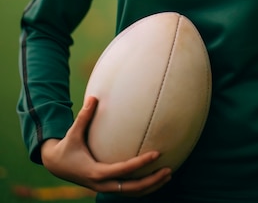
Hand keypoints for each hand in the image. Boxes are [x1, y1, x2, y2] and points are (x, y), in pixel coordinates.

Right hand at [41, 96, 171, 196]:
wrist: (55, 165)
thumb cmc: (67, 146)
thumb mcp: (74, 132)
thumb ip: (84, 116)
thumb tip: (93, 97)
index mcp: (96, 172)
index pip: (124, 170)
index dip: (141, 163)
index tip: (156, 154)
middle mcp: (102, 183)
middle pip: (132, 189)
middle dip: (151, 182)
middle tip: (169, 170)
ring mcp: (104, 187)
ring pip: (132, 193)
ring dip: (151, 187)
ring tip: (168, 174)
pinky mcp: (107, 186)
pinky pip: (128, 190)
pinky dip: (142, 188)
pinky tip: (155, 178)